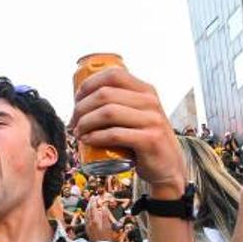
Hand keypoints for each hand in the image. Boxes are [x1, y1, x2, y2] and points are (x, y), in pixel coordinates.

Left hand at [71, 68, 185, 197]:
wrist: (168, 167)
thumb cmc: (145, 140)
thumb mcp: (139, 114)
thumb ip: (122, 102)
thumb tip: (82, 97)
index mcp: (146, 90)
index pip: (113, 74)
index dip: (90, 84)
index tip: (76, 100)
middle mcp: (150, 101)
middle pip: (105, 94)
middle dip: (81, 107)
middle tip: (73, 122)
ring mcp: (152, 120)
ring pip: (108, 112)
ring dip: (86, 122)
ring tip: (78, 133)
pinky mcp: (150, 140)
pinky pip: (115, 134)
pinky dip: (96, 137)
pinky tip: (87, 141)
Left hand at [85, 198, 116, 241]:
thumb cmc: (107, 239)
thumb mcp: (109, 227)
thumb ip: (105, 216)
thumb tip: (103, 207)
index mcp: (95, 221)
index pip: (93, 208)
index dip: (94, 201)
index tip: (96, 196)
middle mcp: (89, 223)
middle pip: (88, 210)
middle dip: (90, 203)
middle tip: (93, 197)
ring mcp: (88, 227)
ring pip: (86, 215)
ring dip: (88, 208)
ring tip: (91, 204)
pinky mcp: (88, 230)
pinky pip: (86, 219)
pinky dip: (87, 214)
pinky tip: (89, 214)